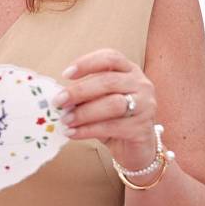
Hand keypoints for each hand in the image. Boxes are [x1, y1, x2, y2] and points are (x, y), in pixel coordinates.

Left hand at [53, 49, 157, 170]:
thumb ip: (86, 96)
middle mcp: (141, 84)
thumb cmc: (115, 119)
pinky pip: (112, 127)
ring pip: (112, 104)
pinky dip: (88, 130)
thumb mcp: (101, 101)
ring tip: (65, 119)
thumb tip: (60, 95)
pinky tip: (73, 133)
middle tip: (59, 101)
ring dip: (84, 112)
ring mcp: (145, 106)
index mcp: (130, 71)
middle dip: (80, 91)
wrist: (136, 148)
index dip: (87, 63)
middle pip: (109, 81)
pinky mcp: (142, 128)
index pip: (111, 57)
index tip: (66, 74)